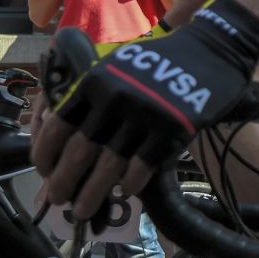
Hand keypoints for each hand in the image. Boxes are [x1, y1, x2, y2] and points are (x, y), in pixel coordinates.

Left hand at [31, 0, 258, 219]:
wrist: (213, 48)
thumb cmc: (163, 60)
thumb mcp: (119, 66)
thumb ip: (93, 96)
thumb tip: (65, 141)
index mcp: (96, 79)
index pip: (58, 125)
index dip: (47, 155)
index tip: (45, 172)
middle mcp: (115, 96)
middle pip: (80, 151)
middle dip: (64, 182)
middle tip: (59, 199)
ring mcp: (145, 113)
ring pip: (108, 166)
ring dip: (92, 193)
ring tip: (83, 208)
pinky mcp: (172, 127)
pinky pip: (142, 166)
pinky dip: (129, 183)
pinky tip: (125, 190)